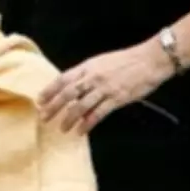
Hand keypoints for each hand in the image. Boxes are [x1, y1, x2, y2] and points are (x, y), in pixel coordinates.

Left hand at [38, 38, 174, 133]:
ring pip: (80, 106)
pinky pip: (98, 114)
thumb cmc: (126, 60)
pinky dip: (87, 123)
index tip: (40, 100)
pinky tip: (80, 131)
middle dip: (54, 106)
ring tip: (61, 128)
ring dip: (68, 118)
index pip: (63, 79)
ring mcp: (104, 88)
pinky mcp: (116, 99)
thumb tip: (73, 88)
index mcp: (88, 67)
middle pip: (68, 94)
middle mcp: (93, 77)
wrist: (149, 60)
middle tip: (44, 117)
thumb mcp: (101, 62)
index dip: (50, 90)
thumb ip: (86, 74)